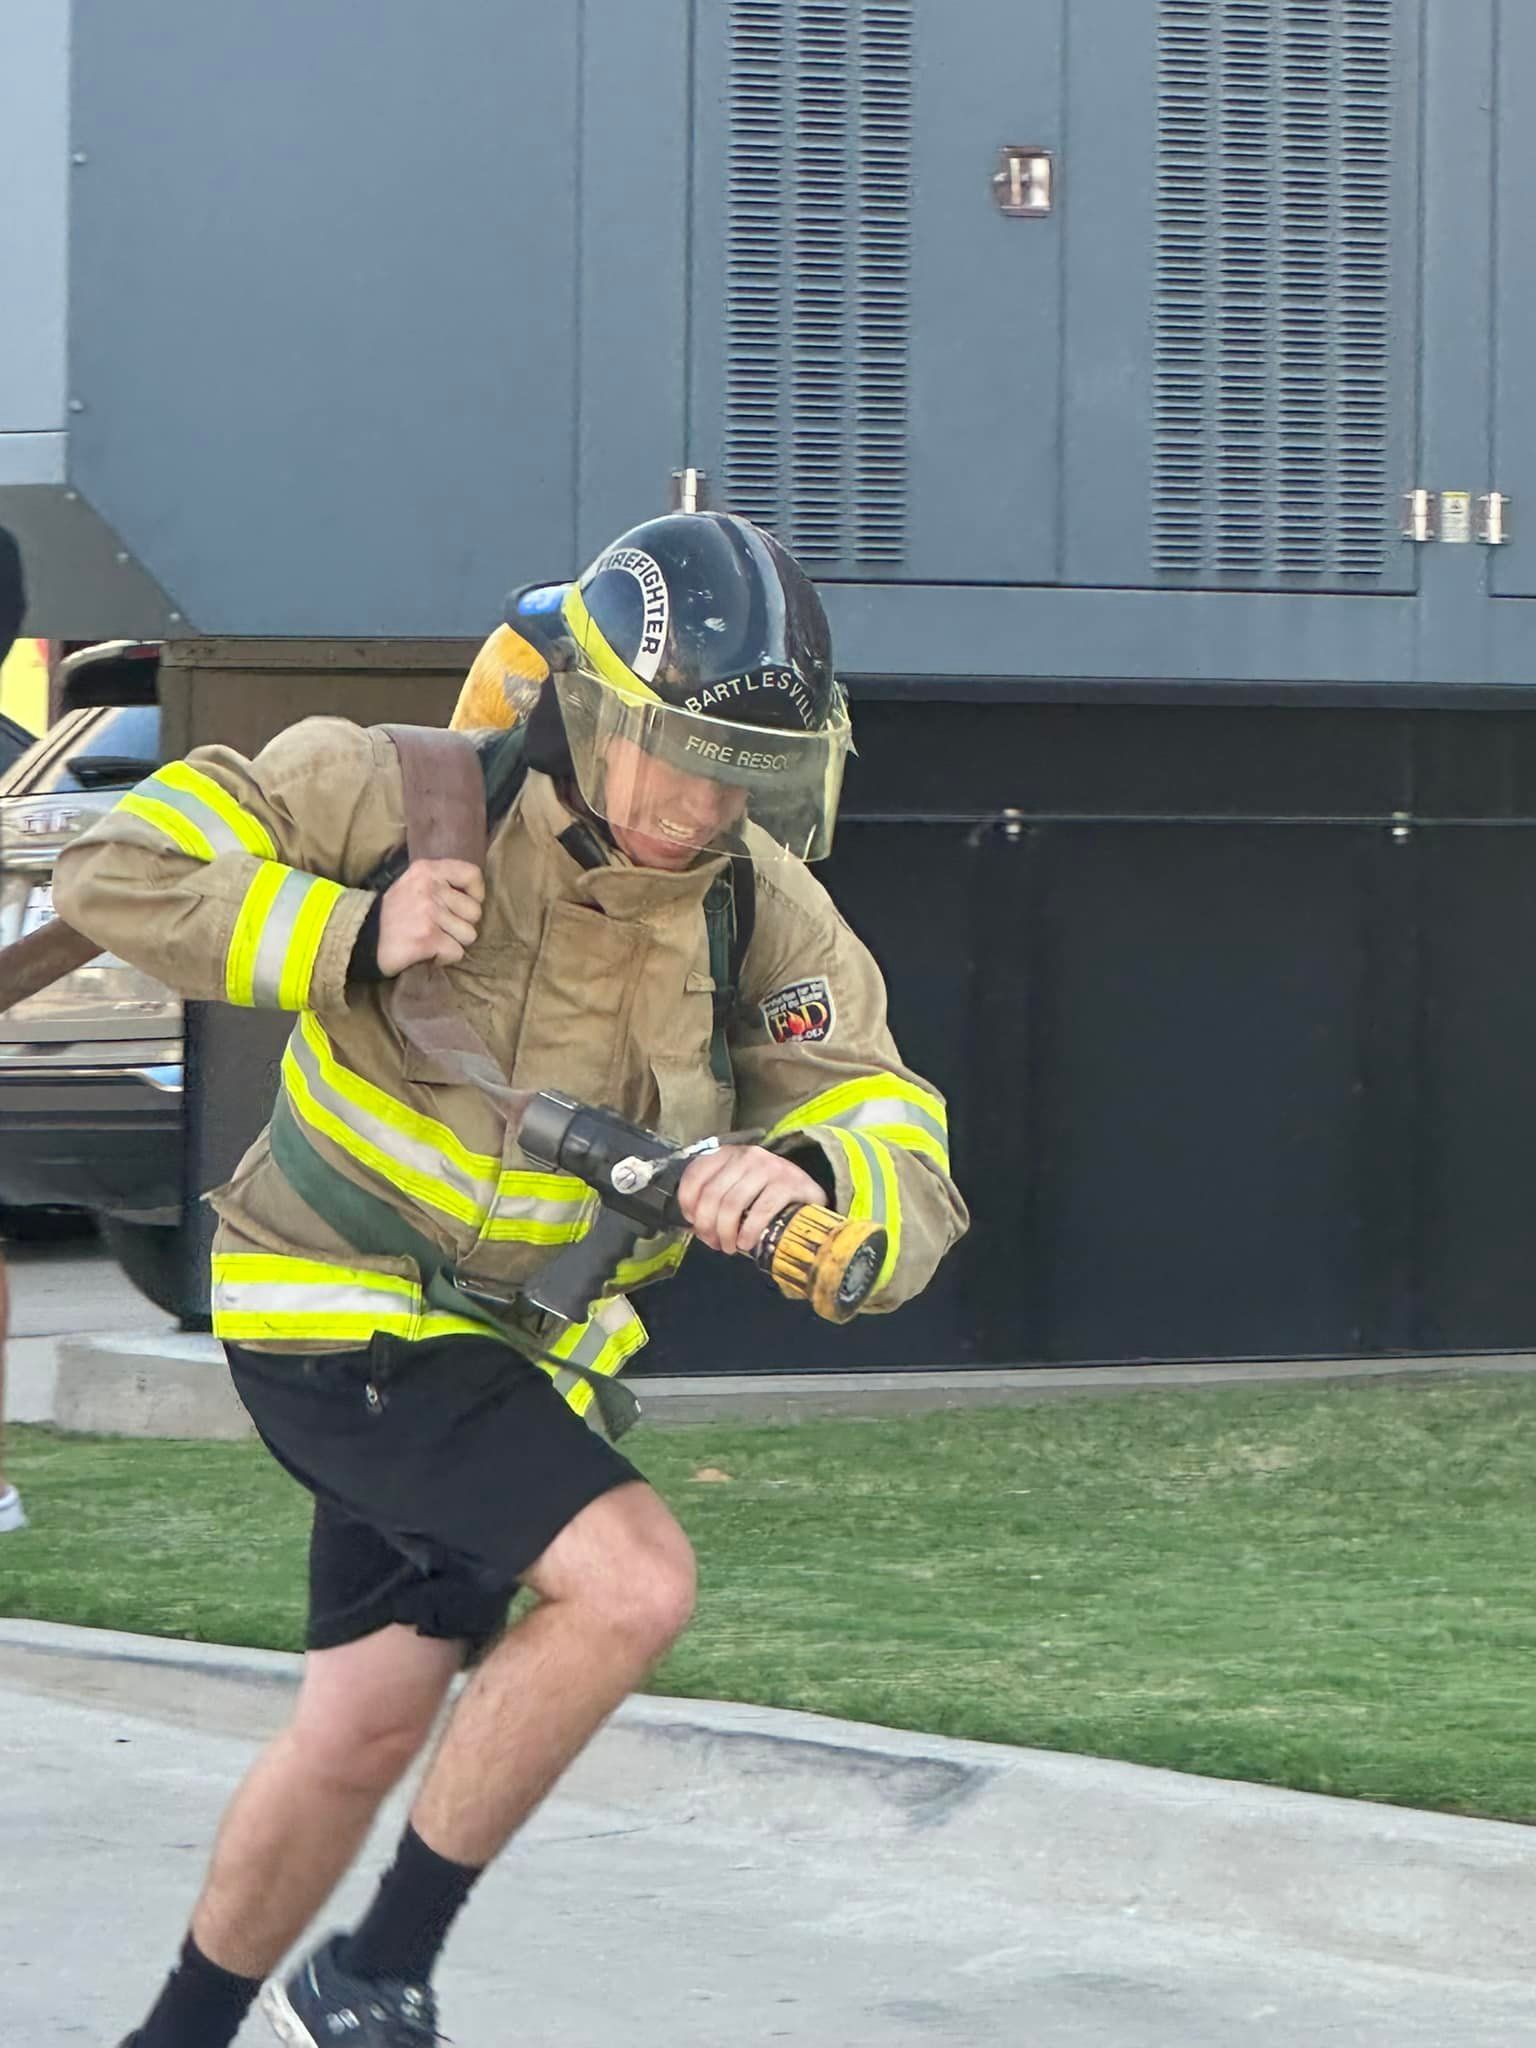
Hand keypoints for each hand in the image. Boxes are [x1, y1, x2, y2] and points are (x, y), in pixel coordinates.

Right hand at [375, 858, 484, 975]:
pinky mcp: (427, 938)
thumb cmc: (395, 913)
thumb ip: (441, 881)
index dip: (476, 894)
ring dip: (454, 942)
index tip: (464, 905)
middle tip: (439, 927)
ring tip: (432, 939)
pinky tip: (427, 951)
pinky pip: (456, 952)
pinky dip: (444, 958)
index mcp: (427, 870)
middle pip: (475, 912)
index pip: (472, 874)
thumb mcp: (413, 883)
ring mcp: (428, 913)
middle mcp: (429, 888)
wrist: (362, 938)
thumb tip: (476, 893)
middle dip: (462, 924)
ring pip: (469, 935)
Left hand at [677, 1144, 825, 1257]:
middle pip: (712, 1194)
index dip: (688, 1204)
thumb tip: (696, 1225)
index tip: (693, 1224)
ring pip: (733, 1204)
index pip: (695, 1175)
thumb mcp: (737, 1185)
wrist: (808, 1189)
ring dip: (726, 1232)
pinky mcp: (788, 1183)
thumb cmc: (765, 1192)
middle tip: (713, 1243)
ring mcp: (769, 1167)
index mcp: (728, 1154)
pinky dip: (749, 1231)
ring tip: (729, 1247)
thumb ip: (716, 1197)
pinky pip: (760, 1211)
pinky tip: (746, 1242)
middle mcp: (746, 1156)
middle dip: (707, 1225)